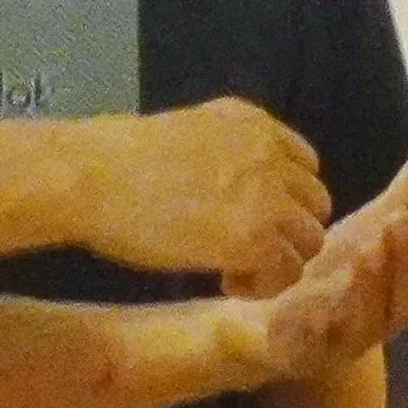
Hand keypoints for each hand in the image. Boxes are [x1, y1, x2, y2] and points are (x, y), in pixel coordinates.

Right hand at [83, 100, 327, 296]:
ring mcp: (268, 197)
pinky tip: (226, 281)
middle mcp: (270, 154)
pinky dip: (263, 284)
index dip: (283, 199)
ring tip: (234, 271)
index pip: (305, 165)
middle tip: (246, 250)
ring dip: (278, 261)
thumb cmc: (115, 158)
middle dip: (287, 232)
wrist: (93, 176)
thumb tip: (229, 189)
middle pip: (314, 204)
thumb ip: (222, 154)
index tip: (253, 219)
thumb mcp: (187, 134)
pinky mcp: (255, 239)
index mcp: (253, 123)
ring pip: (309, 241)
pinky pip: (287, 272)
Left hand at [227, 121, 407, 382]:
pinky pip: (305, 339)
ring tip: (366, 245)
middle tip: (401, 220)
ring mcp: (339, 337)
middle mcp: (380, 319)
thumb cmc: (335, 273)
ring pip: (361, 321)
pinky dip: (308, 320)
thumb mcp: (377, 223)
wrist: (264, 322)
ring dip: (366, 285)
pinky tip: (303, 292)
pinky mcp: (295, 348)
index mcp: (406, 294)